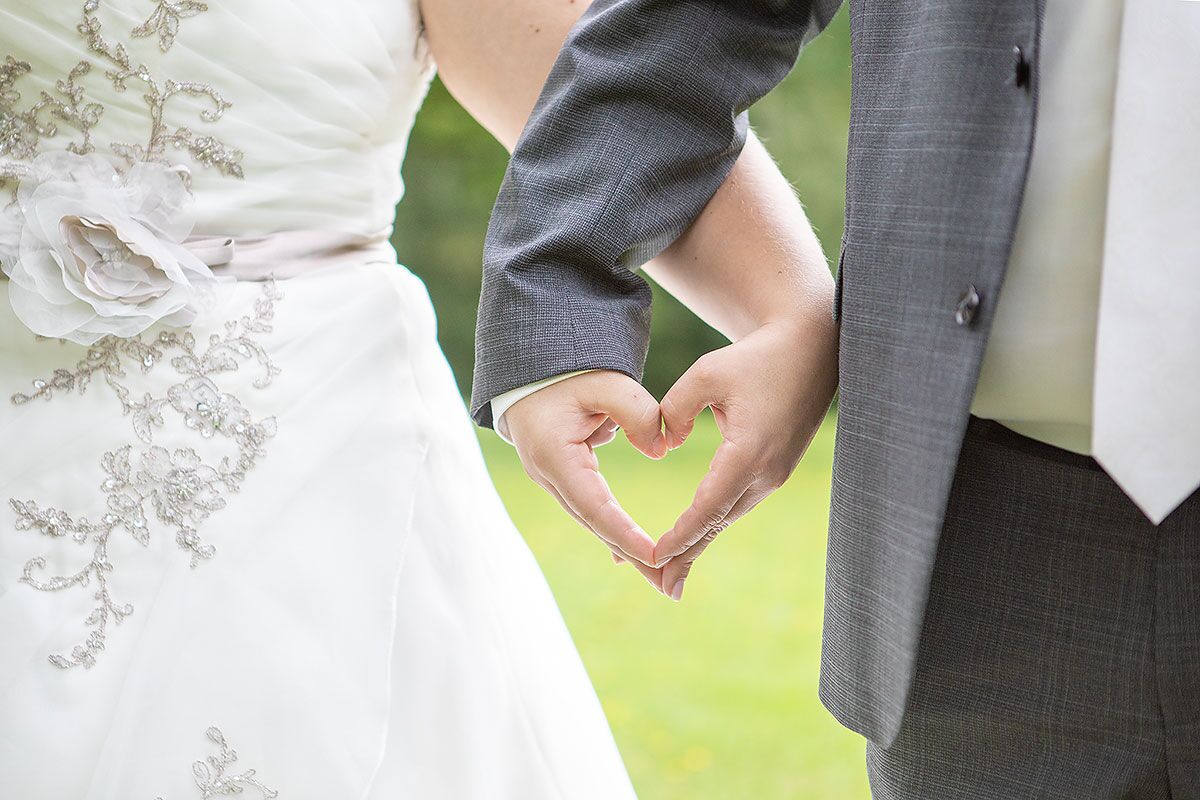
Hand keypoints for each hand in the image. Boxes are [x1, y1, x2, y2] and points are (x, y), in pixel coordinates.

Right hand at [504, 370, 668, 592]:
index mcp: (555, 457)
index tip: (654, 556)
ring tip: (660, 575)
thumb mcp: (607, 382)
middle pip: (595, 524)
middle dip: (631, 555)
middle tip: (667, 585)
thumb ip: (638, 412)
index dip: (624, 534)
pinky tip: (630, 556)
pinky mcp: (562, 476)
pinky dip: (613, 530)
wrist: (534, 365)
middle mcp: (550, 476)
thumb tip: (659, 450)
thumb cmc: (569, 372)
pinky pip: (591, 510)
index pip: (595, 506)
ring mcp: (552, 479)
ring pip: (593, 521)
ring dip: (625, 548)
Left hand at [654, 313, 837, 600]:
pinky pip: (737, 504)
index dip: (680, 535)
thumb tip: (664, 445)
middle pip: (718, 524)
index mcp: (748, 453)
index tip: (654, 557)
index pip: (708, 507)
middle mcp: (765, 473)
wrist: (811, 349)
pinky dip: (712, 523)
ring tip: (671, 575)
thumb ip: (673, 409)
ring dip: (699, 544)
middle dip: (688, 556)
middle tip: (662, 588)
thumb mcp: (705, 372)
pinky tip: (694, 540)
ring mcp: (774, 475)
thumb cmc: (755, 357)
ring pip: (728, 517)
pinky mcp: (775, 470)